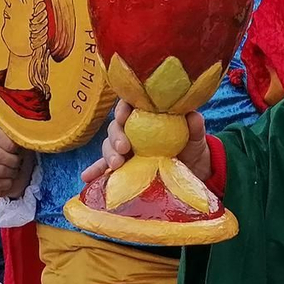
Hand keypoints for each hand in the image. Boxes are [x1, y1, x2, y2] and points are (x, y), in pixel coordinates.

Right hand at [0, 125, 33, 200]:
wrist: (20, 172)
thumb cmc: (21, 153)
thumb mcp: (22, 141)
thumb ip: (20, 135)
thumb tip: (26, 135)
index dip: (11, 144)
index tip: (17, 149)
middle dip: (14, 161)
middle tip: (18, 162)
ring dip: (12, 173)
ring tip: (14, 171)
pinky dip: (6, 184)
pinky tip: (8, 180)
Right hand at [80, 102, 210, 191]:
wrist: (194, 172)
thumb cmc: (193, 148)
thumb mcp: (197, 138)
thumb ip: (195, 127)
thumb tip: (193, 116)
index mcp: (147, 116)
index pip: (130, 106)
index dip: (123, 108)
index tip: (124, 116)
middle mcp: (133, 131)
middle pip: (116, 127)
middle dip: (115, 136)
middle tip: (124, 148)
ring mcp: (126, 150)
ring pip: (108, 147)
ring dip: (107, 154)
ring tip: (116, 164)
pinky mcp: (124, 168)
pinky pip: (106, 168)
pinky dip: (96, 172)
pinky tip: (87, 178)